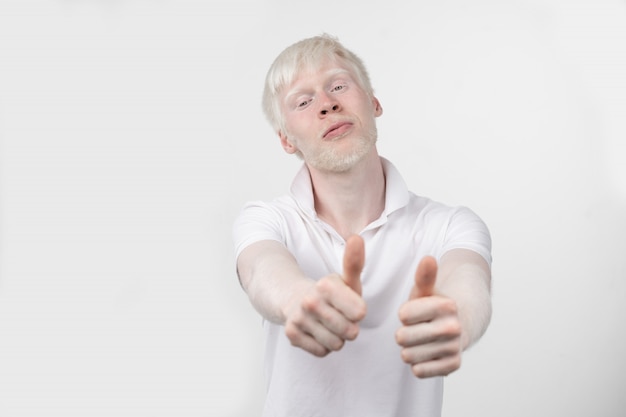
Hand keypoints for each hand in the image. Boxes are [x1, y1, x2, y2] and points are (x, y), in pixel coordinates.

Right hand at [283, 235, 366, 356]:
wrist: (293, 299)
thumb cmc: (329, 293)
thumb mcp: (345, 279)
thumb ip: (354, 263)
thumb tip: (357, 237)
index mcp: (326, 285)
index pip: (360, 313)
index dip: (358, 312)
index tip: (349, 305)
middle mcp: (310, 300)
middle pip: (350, 332)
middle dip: (349, 328)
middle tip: (339, 317)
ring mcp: (299, 318)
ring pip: (336, 345)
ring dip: (336, 339)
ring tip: (328, 325)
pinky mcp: (291, 334)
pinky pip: (321, 352)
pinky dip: (323, 346)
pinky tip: (317, 332)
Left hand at [395, 256, 462, 377]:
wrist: (461, 325)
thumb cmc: (433, 306)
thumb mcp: (426, 290)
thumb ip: (424, 276)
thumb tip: (428, 259)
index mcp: (446, 305)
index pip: (403, 315)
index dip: (404, 314)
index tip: (415, 312)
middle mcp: (453, 327)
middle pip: (402, 338)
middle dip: (403, 334)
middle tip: (416, 329)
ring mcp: (454, 348)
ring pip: (408, 356)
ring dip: (410, 350)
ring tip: (421, 341)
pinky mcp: (453, 366)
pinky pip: (419, 371)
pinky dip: (419, 364)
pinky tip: (428, 353)